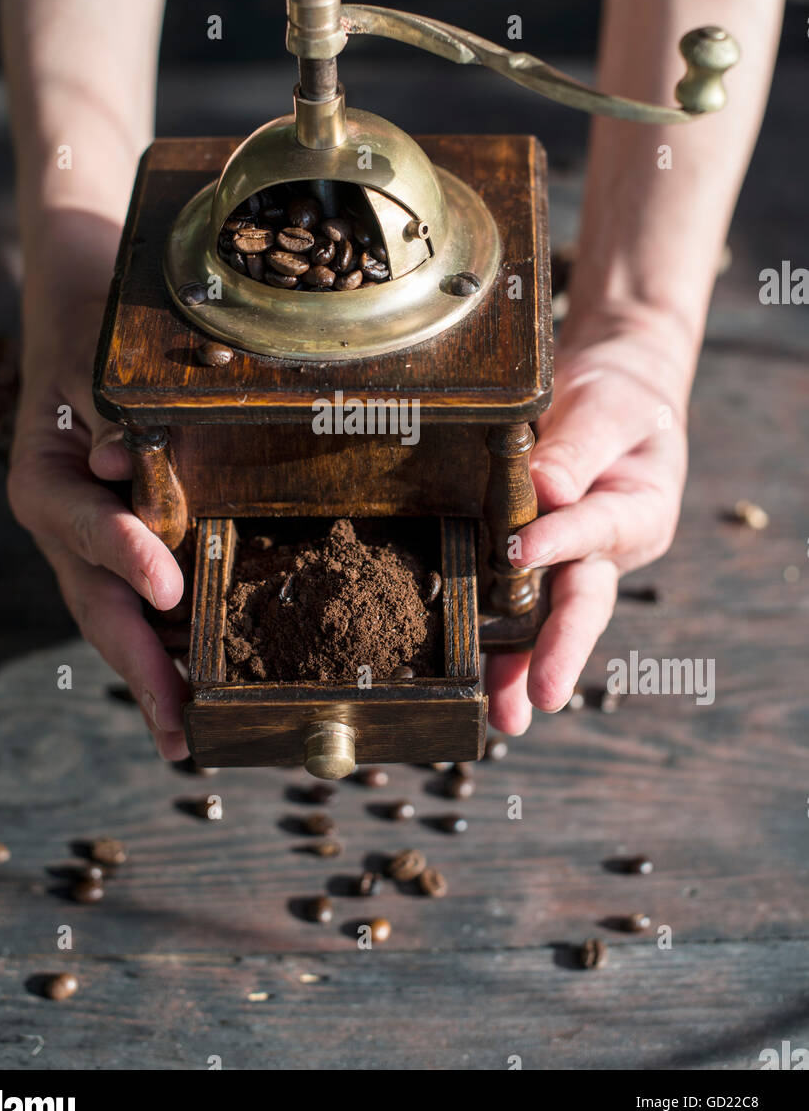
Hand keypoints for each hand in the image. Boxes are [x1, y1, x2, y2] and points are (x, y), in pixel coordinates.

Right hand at [7, 224, 187, 759]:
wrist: (78, 315)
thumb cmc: (88, 330)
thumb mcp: (93, 356)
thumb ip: (108, 409)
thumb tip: (122, 461)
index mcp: (45, 479)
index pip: (83, 526)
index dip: (124, 555)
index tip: (167, 585)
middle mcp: (63, 524)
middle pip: (97, 604)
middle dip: (140, 667)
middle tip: (180, 726)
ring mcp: (90, 543)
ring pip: (117, 618)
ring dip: (154, 674)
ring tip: (194, 730)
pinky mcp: (122, 545)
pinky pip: (141, 600)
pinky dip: (169, 640)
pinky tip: (205, 679)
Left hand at [486, 307, 689, 734]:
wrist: (613, 394)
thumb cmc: (619, 396)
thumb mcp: (607, 407)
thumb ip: (577, 445)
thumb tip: (543, 486)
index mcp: (638, 510)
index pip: (595, 527)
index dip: (559, 539)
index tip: (518, 550)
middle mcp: (606, 550)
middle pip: (580, 604)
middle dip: (559, 651)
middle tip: (543, 696)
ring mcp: (570, 563)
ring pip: (544, 619)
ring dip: (521, 666)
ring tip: (505, 716)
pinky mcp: (534, 564)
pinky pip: (513, 602)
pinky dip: (494, 639)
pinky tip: (471, 675)